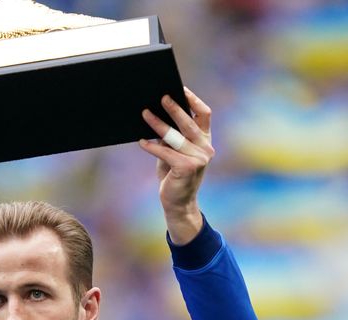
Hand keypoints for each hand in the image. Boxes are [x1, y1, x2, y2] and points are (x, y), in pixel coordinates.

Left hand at [139, 87, 213, 244]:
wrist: (178, 202)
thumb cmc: (174, 173)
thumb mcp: (174, 151)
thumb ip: (171, 136)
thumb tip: (155, 113)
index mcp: (204, 139)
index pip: (204, 114)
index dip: (193, 100)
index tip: (180, 88)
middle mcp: (205, 147)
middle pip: (189, 122)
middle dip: (174, 108)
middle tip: (161, 96)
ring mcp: (199, 158)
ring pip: (175, 136)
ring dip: (157, 124)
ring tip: (145, 113)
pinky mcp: (188, 168)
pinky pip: (166, 152)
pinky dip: (152, 147)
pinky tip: (141, 142)